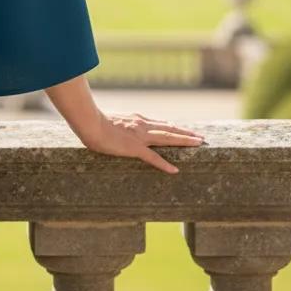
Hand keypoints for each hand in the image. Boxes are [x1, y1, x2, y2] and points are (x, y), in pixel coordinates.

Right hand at [78, 111, 204, 173]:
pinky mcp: (134, 148)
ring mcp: (140, 137)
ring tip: (198, 144)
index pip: (159, 124)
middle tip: (200, 137)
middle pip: (169, 129)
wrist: (89, 123)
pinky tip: (174, 170)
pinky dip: (164, 164)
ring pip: (167, 138)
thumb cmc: (94, 121)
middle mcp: (142, 126)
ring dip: (184, 141)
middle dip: (186, 133)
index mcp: (136, 120)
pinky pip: (153, 158)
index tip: (183, 129)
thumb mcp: (111, 120)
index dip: (173, 127)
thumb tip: (118, 127)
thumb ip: (119, 124)